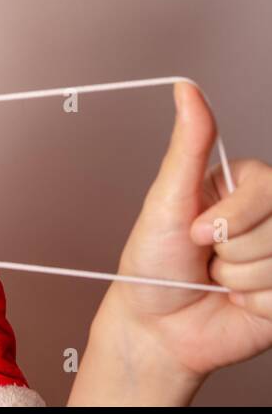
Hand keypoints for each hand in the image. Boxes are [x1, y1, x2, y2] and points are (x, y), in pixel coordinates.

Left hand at [95, 81, 271, 387]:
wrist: (156, 325)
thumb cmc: (154, 262)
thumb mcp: (166, 200)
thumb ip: (189, 144)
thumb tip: (186, 88)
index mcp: (243, 188)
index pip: (268, 188)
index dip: (230, 218)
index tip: (195, 232)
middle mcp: (270, 218)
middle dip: (232, 251)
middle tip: (205, 257)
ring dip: (240, 280)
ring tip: (217, 279)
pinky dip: (254, 306)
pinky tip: (236, 302)